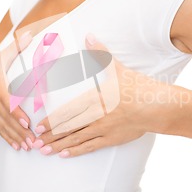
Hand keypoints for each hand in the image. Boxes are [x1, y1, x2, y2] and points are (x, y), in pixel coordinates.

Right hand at [0, 31, 37, 150]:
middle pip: (7, 117)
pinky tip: (18, 147)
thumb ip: (14, 48)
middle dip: (20, 130)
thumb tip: (29, 34)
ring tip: (29, 147)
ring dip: (17, 137)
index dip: (15, 111)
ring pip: (4, 126)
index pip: (6, 100)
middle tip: (34, 141)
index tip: (26, 121)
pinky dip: (9, 139)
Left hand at [34, 33, 172, 157]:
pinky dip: (77, 151)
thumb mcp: (118, 69)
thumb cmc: (138, 87)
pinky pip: (91, 147)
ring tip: (43, 151)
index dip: (52, 120)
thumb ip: (101, 54)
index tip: (38, 125)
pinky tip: (65, 155)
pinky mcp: (112, 139)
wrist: (157, 107)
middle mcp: (96, 117)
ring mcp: (104, 130)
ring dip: (58, 146)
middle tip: (33, 141)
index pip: (68, 112)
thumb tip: (90, 36)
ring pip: (76, 140)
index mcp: (95, 99)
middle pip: (68, 128)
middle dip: (49, 136)